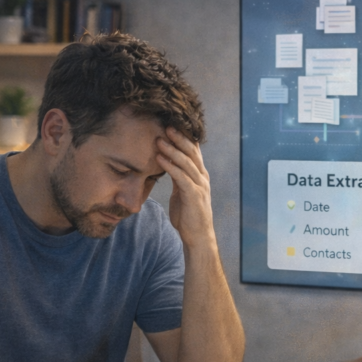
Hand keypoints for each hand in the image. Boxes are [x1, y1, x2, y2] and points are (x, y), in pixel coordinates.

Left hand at [155, 129, 215, 250]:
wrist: (198, 236)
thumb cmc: (188, 215)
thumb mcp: (182, 191)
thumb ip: (178, 177)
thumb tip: (167, 164)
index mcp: (200, 175)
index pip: (194, 151)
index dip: (184, 137)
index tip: (171, 125)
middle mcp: (202, 177)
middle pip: (192, 152)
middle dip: (179, 138)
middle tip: (166, 125)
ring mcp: (200, 186)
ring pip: (186, 162)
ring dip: (172, 150)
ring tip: (159, 140)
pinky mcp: (194, 195)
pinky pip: (181, 177)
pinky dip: (170, 166)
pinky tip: (160, 158)